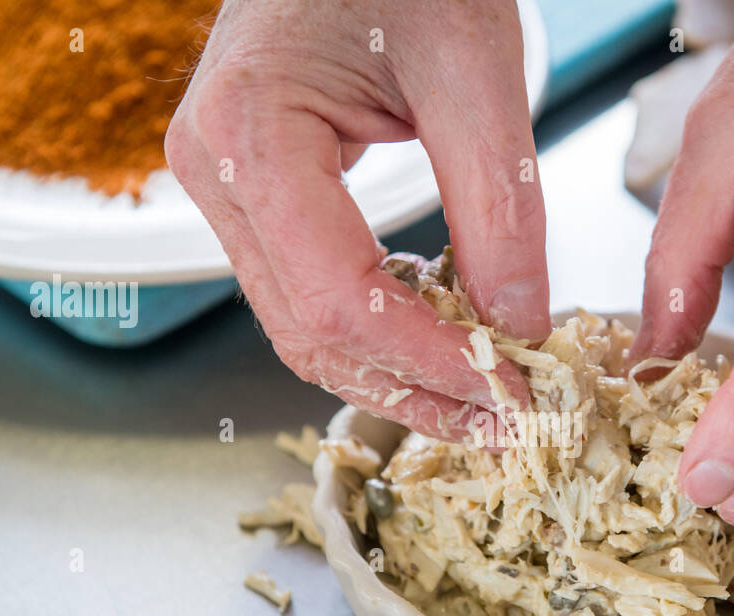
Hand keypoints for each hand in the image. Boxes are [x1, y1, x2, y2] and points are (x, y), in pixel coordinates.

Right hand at [167, 0, 548, 440]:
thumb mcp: (475, 72)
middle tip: (507, 424)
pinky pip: (312, 295)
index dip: (427, 362)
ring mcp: (225, 190)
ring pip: (306, 330)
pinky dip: (382, 336)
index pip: (334, 297)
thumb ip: (499, 208)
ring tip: (487, 401)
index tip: (511, 391)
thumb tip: (519, 330)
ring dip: (399, 378)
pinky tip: (447, 346)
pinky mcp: (256, 199)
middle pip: (310, 333)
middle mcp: (214, 173)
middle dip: (415, 391)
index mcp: (248, 132)